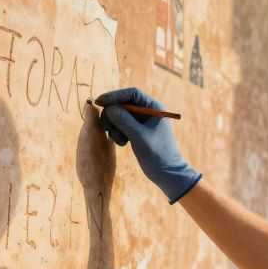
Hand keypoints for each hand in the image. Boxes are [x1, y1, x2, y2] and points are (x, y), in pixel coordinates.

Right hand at [95, 87, 201, 203]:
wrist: (167, 174)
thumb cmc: (158, 154)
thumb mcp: (139, 136)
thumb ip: (124, 121)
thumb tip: (109, 108)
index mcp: (154, 108)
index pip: (132, 94)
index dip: (115, 96)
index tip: (100, 101)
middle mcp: (148, 112)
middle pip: (123, 104)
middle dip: (112, 115)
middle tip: (105, 127)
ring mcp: (142, 123)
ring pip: (120, 116)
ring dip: (114, 127)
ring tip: (119, 140)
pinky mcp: (137, 133)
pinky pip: (121, 127)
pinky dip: (118, 133)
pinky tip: (122, 144)